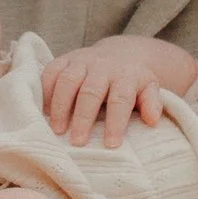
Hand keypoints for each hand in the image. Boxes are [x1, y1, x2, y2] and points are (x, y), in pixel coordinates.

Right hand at [41, 39, 174, 147]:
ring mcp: (81, 61)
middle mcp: (102, 66)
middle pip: (90, 92)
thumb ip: (152, 102)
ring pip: (67, 81)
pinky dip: (45, 91)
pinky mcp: (64, 59)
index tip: (111, 145)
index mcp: (126, 76)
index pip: (120, 99)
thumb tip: (152, 120)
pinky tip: (45, 111)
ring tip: (57, 130)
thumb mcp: (149, 88)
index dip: (116, 122)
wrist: (120, 53)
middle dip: (83, 118)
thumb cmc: (133, 81)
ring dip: (60, 106)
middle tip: (77, 142)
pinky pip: (50, 72)